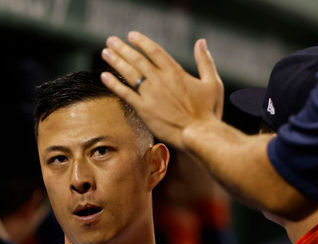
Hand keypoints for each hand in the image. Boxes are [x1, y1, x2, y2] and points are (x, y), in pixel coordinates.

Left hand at [100, 32, 223, 148]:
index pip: (154, 51)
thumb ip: (205, 61)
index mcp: (175, 72)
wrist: (199, 134)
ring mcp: (150, 94)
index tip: (131, 36)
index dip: (141, 42)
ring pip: (129, 73)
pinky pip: (125, 94)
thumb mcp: (212, 82)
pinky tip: (104, 76)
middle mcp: (160, 80)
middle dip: (123, 48)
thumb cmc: (209, 111)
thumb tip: (201, 42)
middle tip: (111, 40)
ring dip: (116, 61)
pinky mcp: (144, 109)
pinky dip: (114, 84)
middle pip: (138, 59)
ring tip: (105, 52)